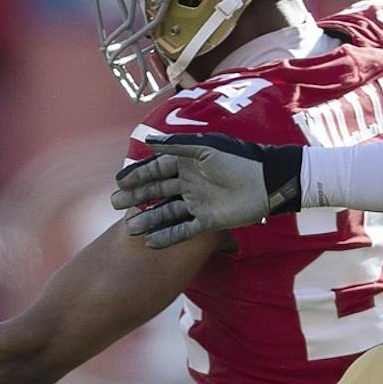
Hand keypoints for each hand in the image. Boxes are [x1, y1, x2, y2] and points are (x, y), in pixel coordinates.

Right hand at [110, 135, 300, 248]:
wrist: (267, 181)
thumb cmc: (238, 159)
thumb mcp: (206, 149)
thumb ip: (177, 147)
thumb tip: (148, 141)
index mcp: (188, 164)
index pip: (156, 169)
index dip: (137, 175)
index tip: (119, 182)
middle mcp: (189, 183)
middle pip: (157, 191)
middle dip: (136, 197)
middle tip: (115, 204)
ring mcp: (197, 203)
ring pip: (166, 212)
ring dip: (149, 219)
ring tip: (130, 228)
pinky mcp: (207, 221)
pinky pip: (183, 230)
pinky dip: (168, 236)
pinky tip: (151, 242)